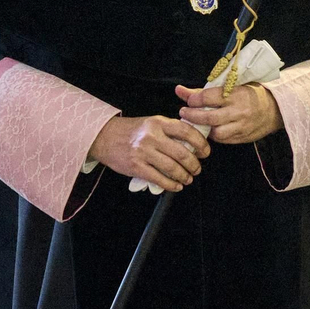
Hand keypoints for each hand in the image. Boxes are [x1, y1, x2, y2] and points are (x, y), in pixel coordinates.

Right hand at [88, 115, 210, 192]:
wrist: (104, 137)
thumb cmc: (131, 130)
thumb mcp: (152, 122)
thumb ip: (170, 130)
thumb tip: (193, 142)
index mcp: (158, 123)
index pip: (187, 131)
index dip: (200, 143)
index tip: (205, 151)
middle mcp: (151, 137)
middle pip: (182, 153)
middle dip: (194, 164)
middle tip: (197, 169)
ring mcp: (143, 152)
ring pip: (172, 168)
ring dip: (184, 176)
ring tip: (188, 178)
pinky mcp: (136, 167)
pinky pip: (158, 178)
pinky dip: (171, 185)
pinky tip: (176, 186)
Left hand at [177, 82, 283, 144]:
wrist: (274, 110)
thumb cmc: (250, 94)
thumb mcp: (232, 86)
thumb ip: (205, 90)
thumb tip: (179, 90)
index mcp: (237, 94)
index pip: (210, 97)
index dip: (195, 99)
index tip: (189, 100)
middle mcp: (240, 111)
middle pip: (210, 117)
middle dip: (193, 116)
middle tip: (184, 113)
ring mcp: (242, 126)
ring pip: (216, 133)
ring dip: (204, 129)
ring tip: (198, 124)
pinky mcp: (243, 138)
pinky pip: (223, 140)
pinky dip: (214, 135)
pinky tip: (211, 129)